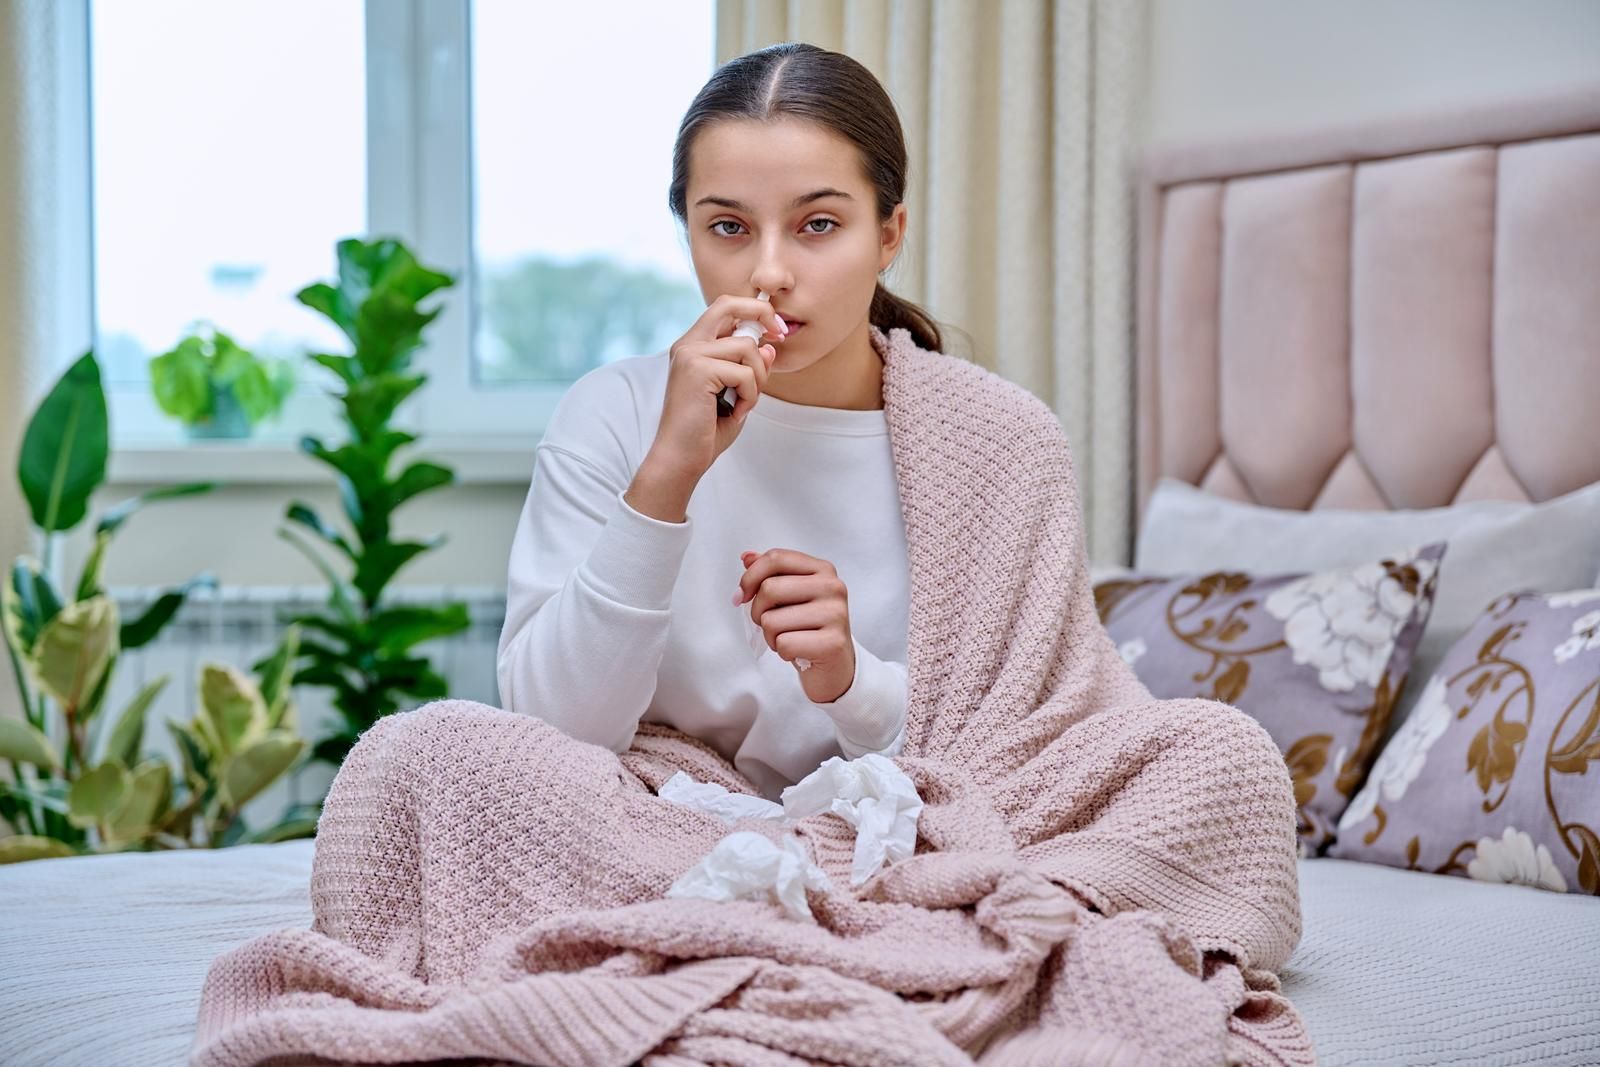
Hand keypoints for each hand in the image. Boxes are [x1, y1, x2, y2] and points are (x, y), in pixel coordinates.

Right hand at [649, 294, 786, 484]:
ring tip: (744, 401)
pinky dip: (750, 395)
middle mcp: (687, 345)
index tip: (776, 330)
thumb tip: (769, 347)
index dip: (755, 310)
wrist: (680, 458)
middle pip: (729, 304)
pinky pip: (745, 373)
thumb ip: (750, 369)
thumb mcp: (737, 394)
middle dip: (762, 313)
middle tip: (779, 335)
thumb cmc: (705, 431)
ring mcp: (690, 355)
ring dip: (758, 378)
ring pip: (747, 347)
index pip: (725, 307)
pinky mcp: (697, 370)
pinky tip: (736, 411)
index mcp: (693, 347)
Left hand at [735, 549, 856, 703]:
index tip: (743, 596)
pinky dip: (782, 652)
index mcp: (822, 570)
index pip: (776, 558)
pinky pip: (784, 643)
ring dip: (770, 636)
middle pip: (769, 589)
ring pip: (771, 620)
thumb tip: (747, 556)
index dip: (750, 577)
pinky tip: (797, 652)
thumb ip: (770, 574)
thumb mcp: (790, 597)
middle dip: (758, 612)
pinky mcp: (832, 642)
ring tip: (788, 638)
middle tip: (771, 624)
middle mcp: (832, 587)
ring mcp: (835, 614)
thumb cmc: (808, 629)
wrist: (835, 666)